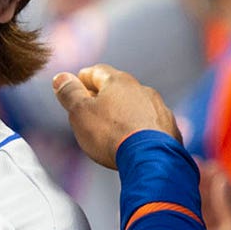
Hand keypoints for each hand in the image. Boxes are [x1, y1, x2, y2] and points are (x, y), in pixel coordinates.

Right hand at [53, 64, 180, 168]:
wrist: (150, 158)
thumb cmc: (110, 133)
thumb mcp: (79, 112)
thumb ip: (69, 93)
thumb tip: (60, 77)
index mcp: (118, 81)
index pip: (96, 71)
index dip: (82, 78)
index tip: (75, 85)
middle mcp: (141, 89)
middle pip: (118, 87)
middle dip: (103, 96)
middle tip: (90, 108)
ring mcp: (158, 108)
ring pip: (136, 104)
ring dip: (123, 111)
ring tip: (112, 127)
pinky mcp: (169, 127)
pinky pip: (150, 123)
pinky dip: (139, 127)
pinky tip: (133, 139)